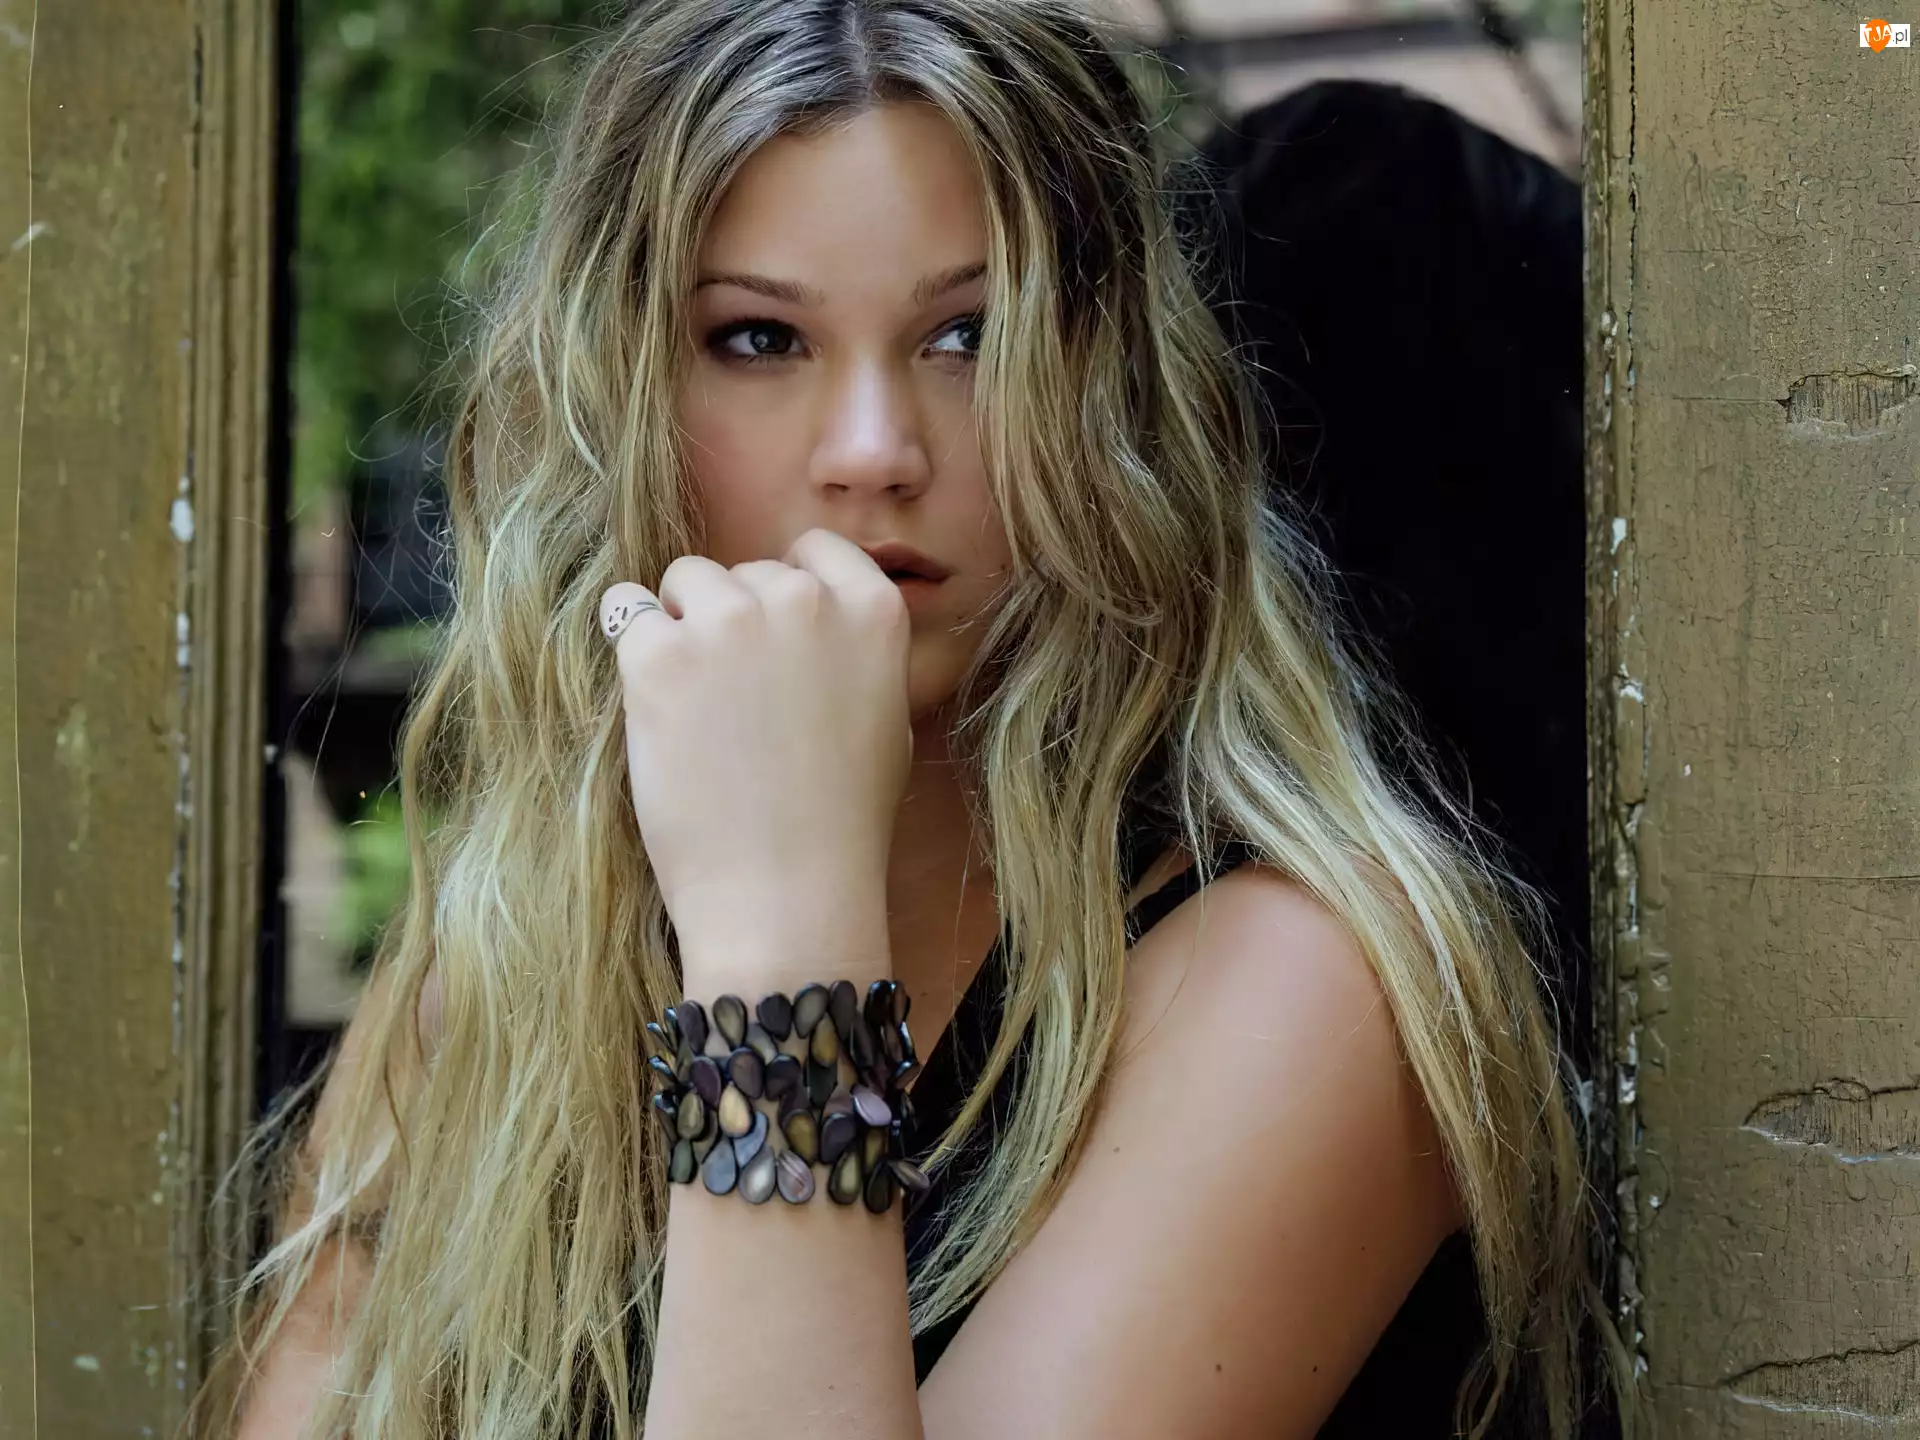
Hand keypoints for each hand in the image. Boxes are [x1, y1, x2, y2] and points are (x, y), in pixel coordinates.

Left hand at [600, 529, 912, 952]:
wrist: (785, 897)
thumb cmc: (839, 824)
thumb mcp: (884, 720)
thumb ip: (850, 650)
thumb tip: (808, 609)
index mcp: (872, 611)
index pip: (816, 549)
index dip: (788, 589)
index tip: (775, 639)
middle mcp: (804, 601)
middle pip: (745, 572)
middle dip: (733, 620)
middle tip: (736, 705)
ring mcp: (729, 622)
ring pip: (684, 580)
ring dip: (679, 626)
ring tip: (696, 710)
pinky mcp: (658, 655)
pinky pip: (623, 611)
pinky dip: (630, 650)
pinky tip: (653, 707)